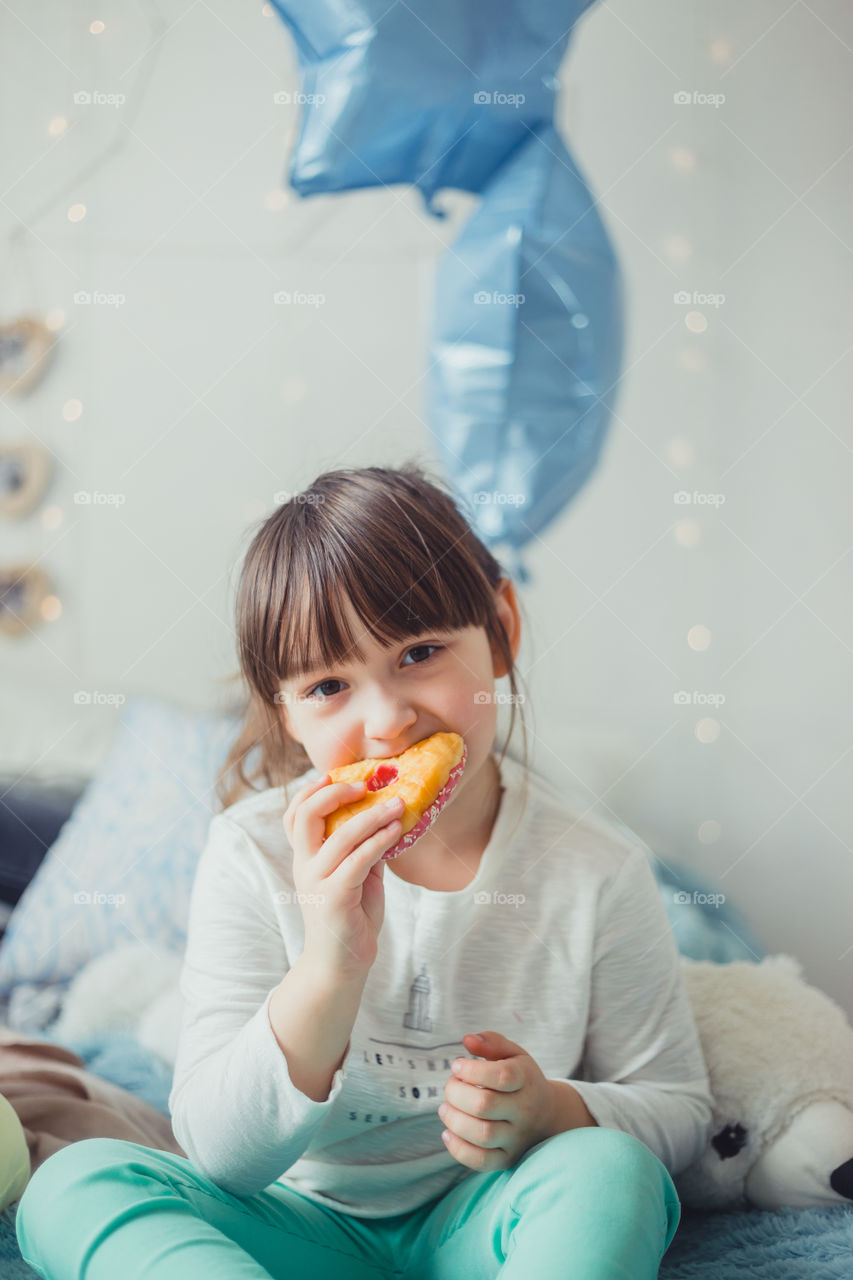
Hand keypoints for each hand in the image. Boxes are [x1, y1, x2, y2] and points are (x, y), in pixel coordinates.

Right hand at [282, 772, 403, 977]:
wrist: (340, 965)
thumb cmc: (350, 917)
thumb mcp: (356, 875)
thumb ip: (362, 849)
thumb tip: (386, 818)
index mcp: (305, 858)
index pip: (294, 815)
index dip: (311, 791)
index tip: (336, 775)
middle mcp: (304, 866)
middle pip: (304, 816)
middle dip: (334, 793)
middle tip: (366, 785)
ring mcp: (317, 882)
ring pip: (340, 836)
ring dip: (372, 815)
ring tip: (398, 804)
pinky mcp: (335, 899)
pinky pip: (358, 860)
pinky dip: (379, 841)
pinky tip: (396, 831)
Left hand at [438, 1030, 555, 1170]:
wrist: (547, 1114)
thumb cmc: (521, 1079)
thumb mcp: (513, 1054)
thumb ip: (491, 1042)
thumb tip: (467, 1040)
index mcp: (526, 1080)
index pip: (501, 1076)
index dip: (472, 1070)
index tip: (456, 1066)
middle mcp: (525, 1110)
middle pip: (485, 1105)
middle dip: (457, 1093)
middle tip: (450, 1086)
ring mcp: (517, 1137)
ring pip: (483, 1135)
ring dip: (455, 1120)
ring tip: (446, 1109)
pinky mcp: (508, 1159)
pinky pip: (482, 1162)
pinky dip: (459, 1150)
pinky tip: (448, 1133)